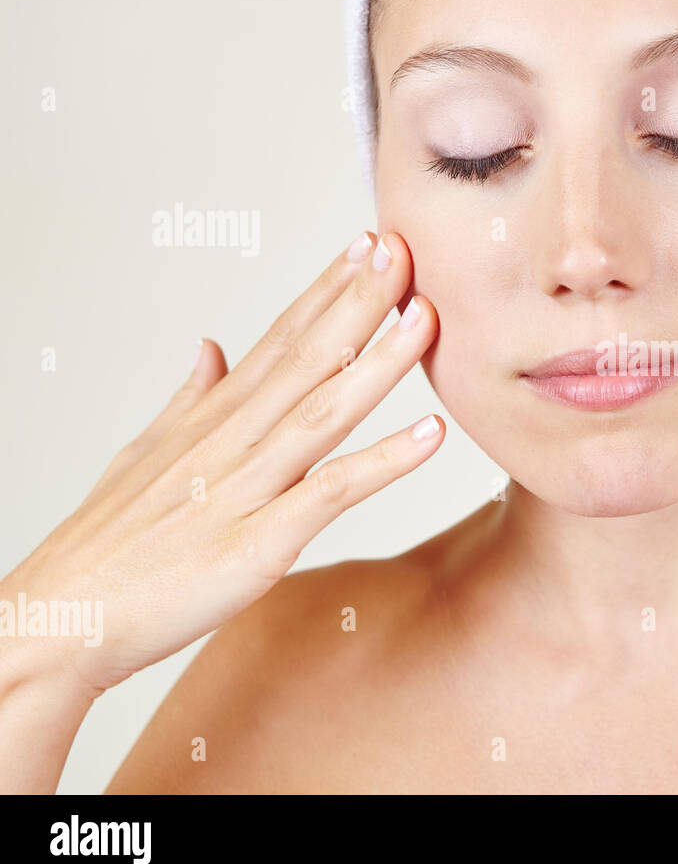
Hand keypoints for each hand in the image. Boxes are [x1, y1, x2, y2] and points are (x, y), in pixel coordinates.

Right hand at [2, 231, 443, 694]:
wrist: (61, 618)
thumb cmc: (107, 544)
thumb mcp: (146, 454)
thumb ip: (190, 400)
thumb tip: (211, 347)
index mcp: (213, 418)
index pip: (281, 338)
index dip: (327, 290)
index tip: (369, 245)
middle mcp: (233, 440)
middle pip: (307, 358)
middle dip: (360, 301)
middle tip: (406, 249)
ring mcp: (246, 488)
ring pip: (324, 411)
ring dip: (380, 363)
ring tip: (426, 317)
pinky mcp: (258, 542)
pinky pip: (332, 493)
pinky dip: (384, 463)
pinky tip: (432, 434)